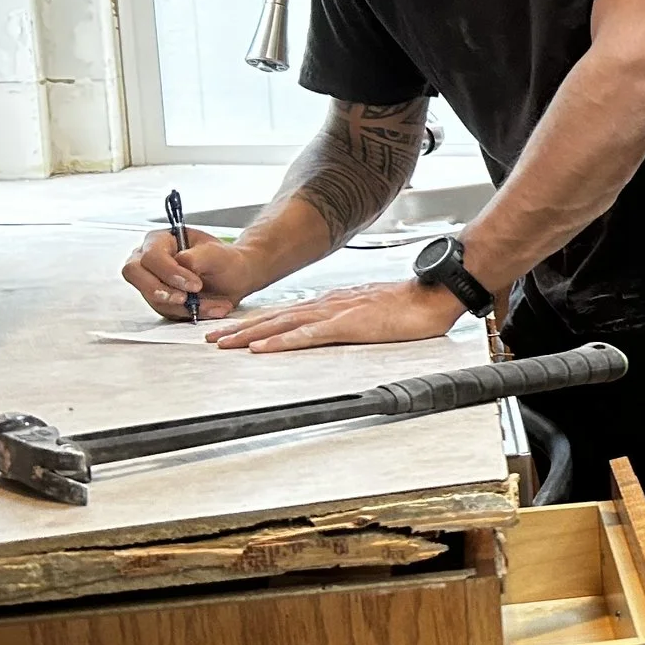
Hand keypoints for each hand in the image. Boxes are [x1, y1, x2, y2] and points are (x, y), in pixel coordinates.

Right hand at [122, 225, 272, 320]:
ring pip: (152, 298)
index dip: (169, 272)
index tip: (195, 285)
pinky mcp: (159, 300)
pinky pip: (166, 311)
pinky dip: (190, 314)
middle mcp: (147, 259)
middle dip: (161, 291)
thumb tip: (180, 261)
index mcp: (159, 240)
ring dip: (185, 307)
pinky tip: (213, 309)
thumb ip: (198, 256)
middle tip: (187, 300)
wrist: (233, 278)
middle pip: (134, 274)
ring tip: (216, 305)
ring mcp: (150, 281)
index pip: (151, 256)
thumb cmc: (223, 260)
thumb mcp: (217, 253)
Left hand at [207, 278, 466, 352]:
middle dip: (240, 328)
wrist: (433, 296)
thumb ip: (349, 319)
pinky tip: (263, 349)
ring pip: (283, 324)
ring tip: (224, 344)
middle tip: (211, 338)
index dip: (255, 322)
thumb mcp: (371, 312)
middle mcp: (327, 304)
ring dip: (250, 334)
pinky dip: (282, 342)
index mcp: (332, 303)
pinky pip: (308, 335)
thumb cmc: (410, 306)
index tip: (230, 331)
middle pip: (275, 317)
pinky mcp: (348, 325)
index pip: (285, 314)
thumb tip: (333, 328)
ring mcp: (336, 313)